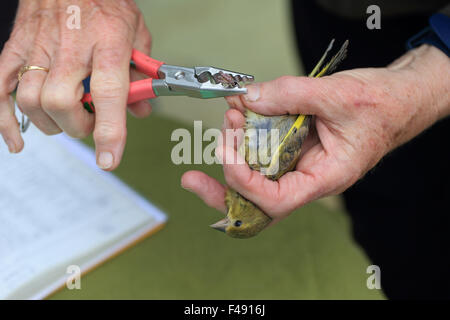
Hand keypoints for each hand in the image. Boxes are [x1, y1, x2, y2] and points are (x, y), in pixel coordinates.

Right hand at [0, 0, 151, 169]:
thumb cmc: (105, 2)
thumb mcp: (136, 34)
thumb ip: (140, 75)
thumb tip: (141, 109)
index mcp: (108, 43)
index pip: (108, 93)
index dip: (108, 131)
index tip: (109, 158)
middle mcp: (71, 47)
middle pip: (61, 102)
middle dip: (78, 126)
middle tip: (90, 123)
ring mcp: (39, 48)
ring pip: (30, 100)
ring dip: (51, 123)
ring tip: (67, 120)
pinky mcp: (16, 48)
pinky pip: (0, 88)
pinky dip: (5, 120)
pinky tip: (18, 139)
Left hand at [182, 45, 449, 224]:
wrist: (396, 100)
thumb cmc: (380, 106)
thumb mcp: (338, 96)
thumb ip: (291, 95)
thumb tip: (250, 99)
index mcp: (325, 179)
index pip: (277, 201)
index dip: (246, 186)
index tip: (228, 154)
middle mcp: (306, 178)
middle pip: (257, 200)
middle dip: (222, 187)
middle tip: (192, 175)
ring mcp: (298, 163)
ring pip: (255, 173)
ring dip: (234, 149)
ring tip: (230, 115)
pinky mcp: (292, 147)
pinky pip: (262, 149)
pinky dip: (246, 134)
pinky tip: (238, 114)